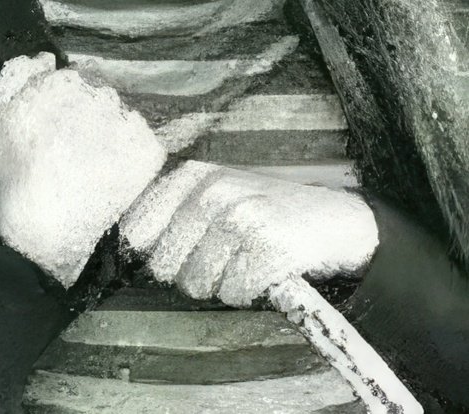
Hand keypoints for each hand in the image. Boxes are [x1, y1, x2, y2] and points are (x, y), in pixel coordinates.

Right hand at [0, 53, 166, 284]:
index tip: (53, 126)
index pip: (72, 78)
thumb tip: (45, 57)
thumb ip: (14, 76)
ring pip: (121, 115)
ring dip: (110, 130)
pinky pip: (143, 139)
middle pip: (99, 93)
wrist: (39, 229)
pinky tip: (111, 171)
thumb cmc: (8, 172)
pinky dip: (131, 150)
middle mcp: (100, 94)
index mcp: (62, 81)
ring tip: (91, 161)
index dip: (61, 102)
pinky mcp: (147, 151)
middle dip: (87, 113)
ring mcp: (127, 124)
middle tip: (70, 145)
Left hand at [119, 160, 378, 307]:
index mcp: (193, 177)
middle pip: (164, 262)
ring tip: (242, 266)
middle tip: (216, 266)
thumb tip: (130, 242)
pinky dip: (246, 294)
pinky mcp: (267, 250)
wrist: (338, 220)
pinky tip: (261, 276)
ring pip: (198, 282)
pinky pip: (234, 292)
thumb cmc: (270, 211)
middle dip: (186, 275)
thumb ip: (176, 209)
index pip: (137, 227)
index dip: (147, 252)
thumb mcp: (220, 192)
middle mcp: (212, 194)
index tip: (164, 258)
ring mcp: (241, 220)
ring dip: (219, 286)